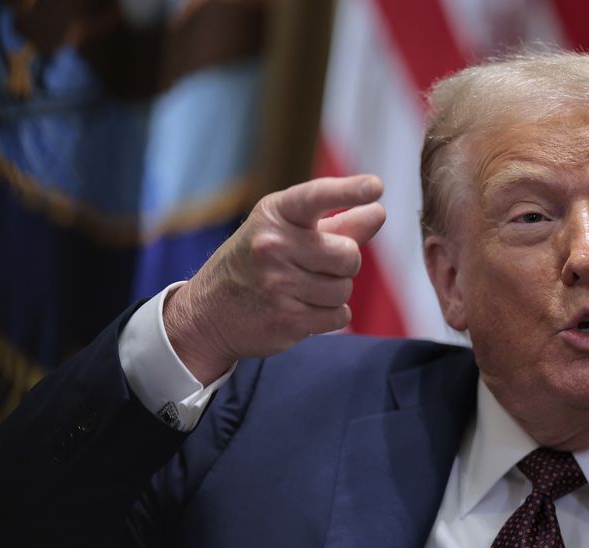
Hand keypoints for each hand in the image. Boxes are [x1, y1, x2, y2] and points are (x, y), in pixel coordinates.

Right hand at [164, 174, 385, 383]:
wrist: (209, 312)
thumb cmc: (257, 263)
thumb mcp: (287, 232)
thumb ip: (337, 224)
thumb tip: (379, 212)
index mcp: (275, 215)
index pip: (316, 197)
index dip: (349, 191)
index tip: (376, 187)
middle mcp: (273, 245)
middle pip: (348, 255)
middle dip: (344, 263)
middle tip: (318, 266)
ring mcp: (277, 284)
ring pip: (344, 289)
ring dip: (334, 292)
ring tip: (303, 289)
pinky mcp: (286, 320)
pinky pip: (339, 316)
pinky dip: (331, 316)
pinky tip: (304, 309)